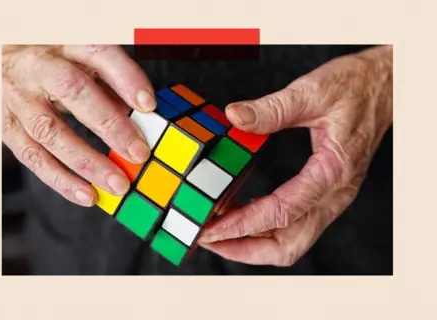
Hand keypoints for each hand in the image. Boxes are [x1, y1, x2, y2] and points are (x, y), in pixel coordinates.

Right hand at [2, 45, 155, 206]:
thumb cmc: (52, 60)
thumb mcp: (82, 58)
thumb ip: (111, 82)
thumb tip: (142, 114)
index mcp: (64, 43)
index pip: (99, 54)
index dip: (126, 79)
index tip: (148, 105)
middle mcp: (38, 66)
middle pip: (73, 92)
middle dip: (109, 125)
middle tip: (138, 153)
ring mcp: (18, 97)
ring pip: (50, 131)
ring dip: (87, 162)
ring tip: (117, 184)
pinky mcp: (6, 125)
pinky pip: (32, 156)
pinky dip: (61, 179)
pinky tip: (87, 194)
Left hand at [199, 46, 392, 265]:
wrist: (383, 86)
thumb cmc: (355, 87)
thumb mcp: (312, 91)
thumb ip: (273, 108)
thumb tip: (236, 116)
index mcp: (332, 171)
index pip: (283, 213)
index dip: (244, 225)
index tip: (212, 229)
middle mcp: (335, 194)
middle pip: (289, 245)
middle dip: (245, 249)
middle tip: (209, 238)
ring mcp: (333, 197)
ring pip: (293, 241)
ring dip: (255, 244)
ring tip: (221, 233)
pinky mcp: (328, 192)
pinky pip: (297, 225)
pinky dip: (268, 229)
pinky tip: (246, 213)